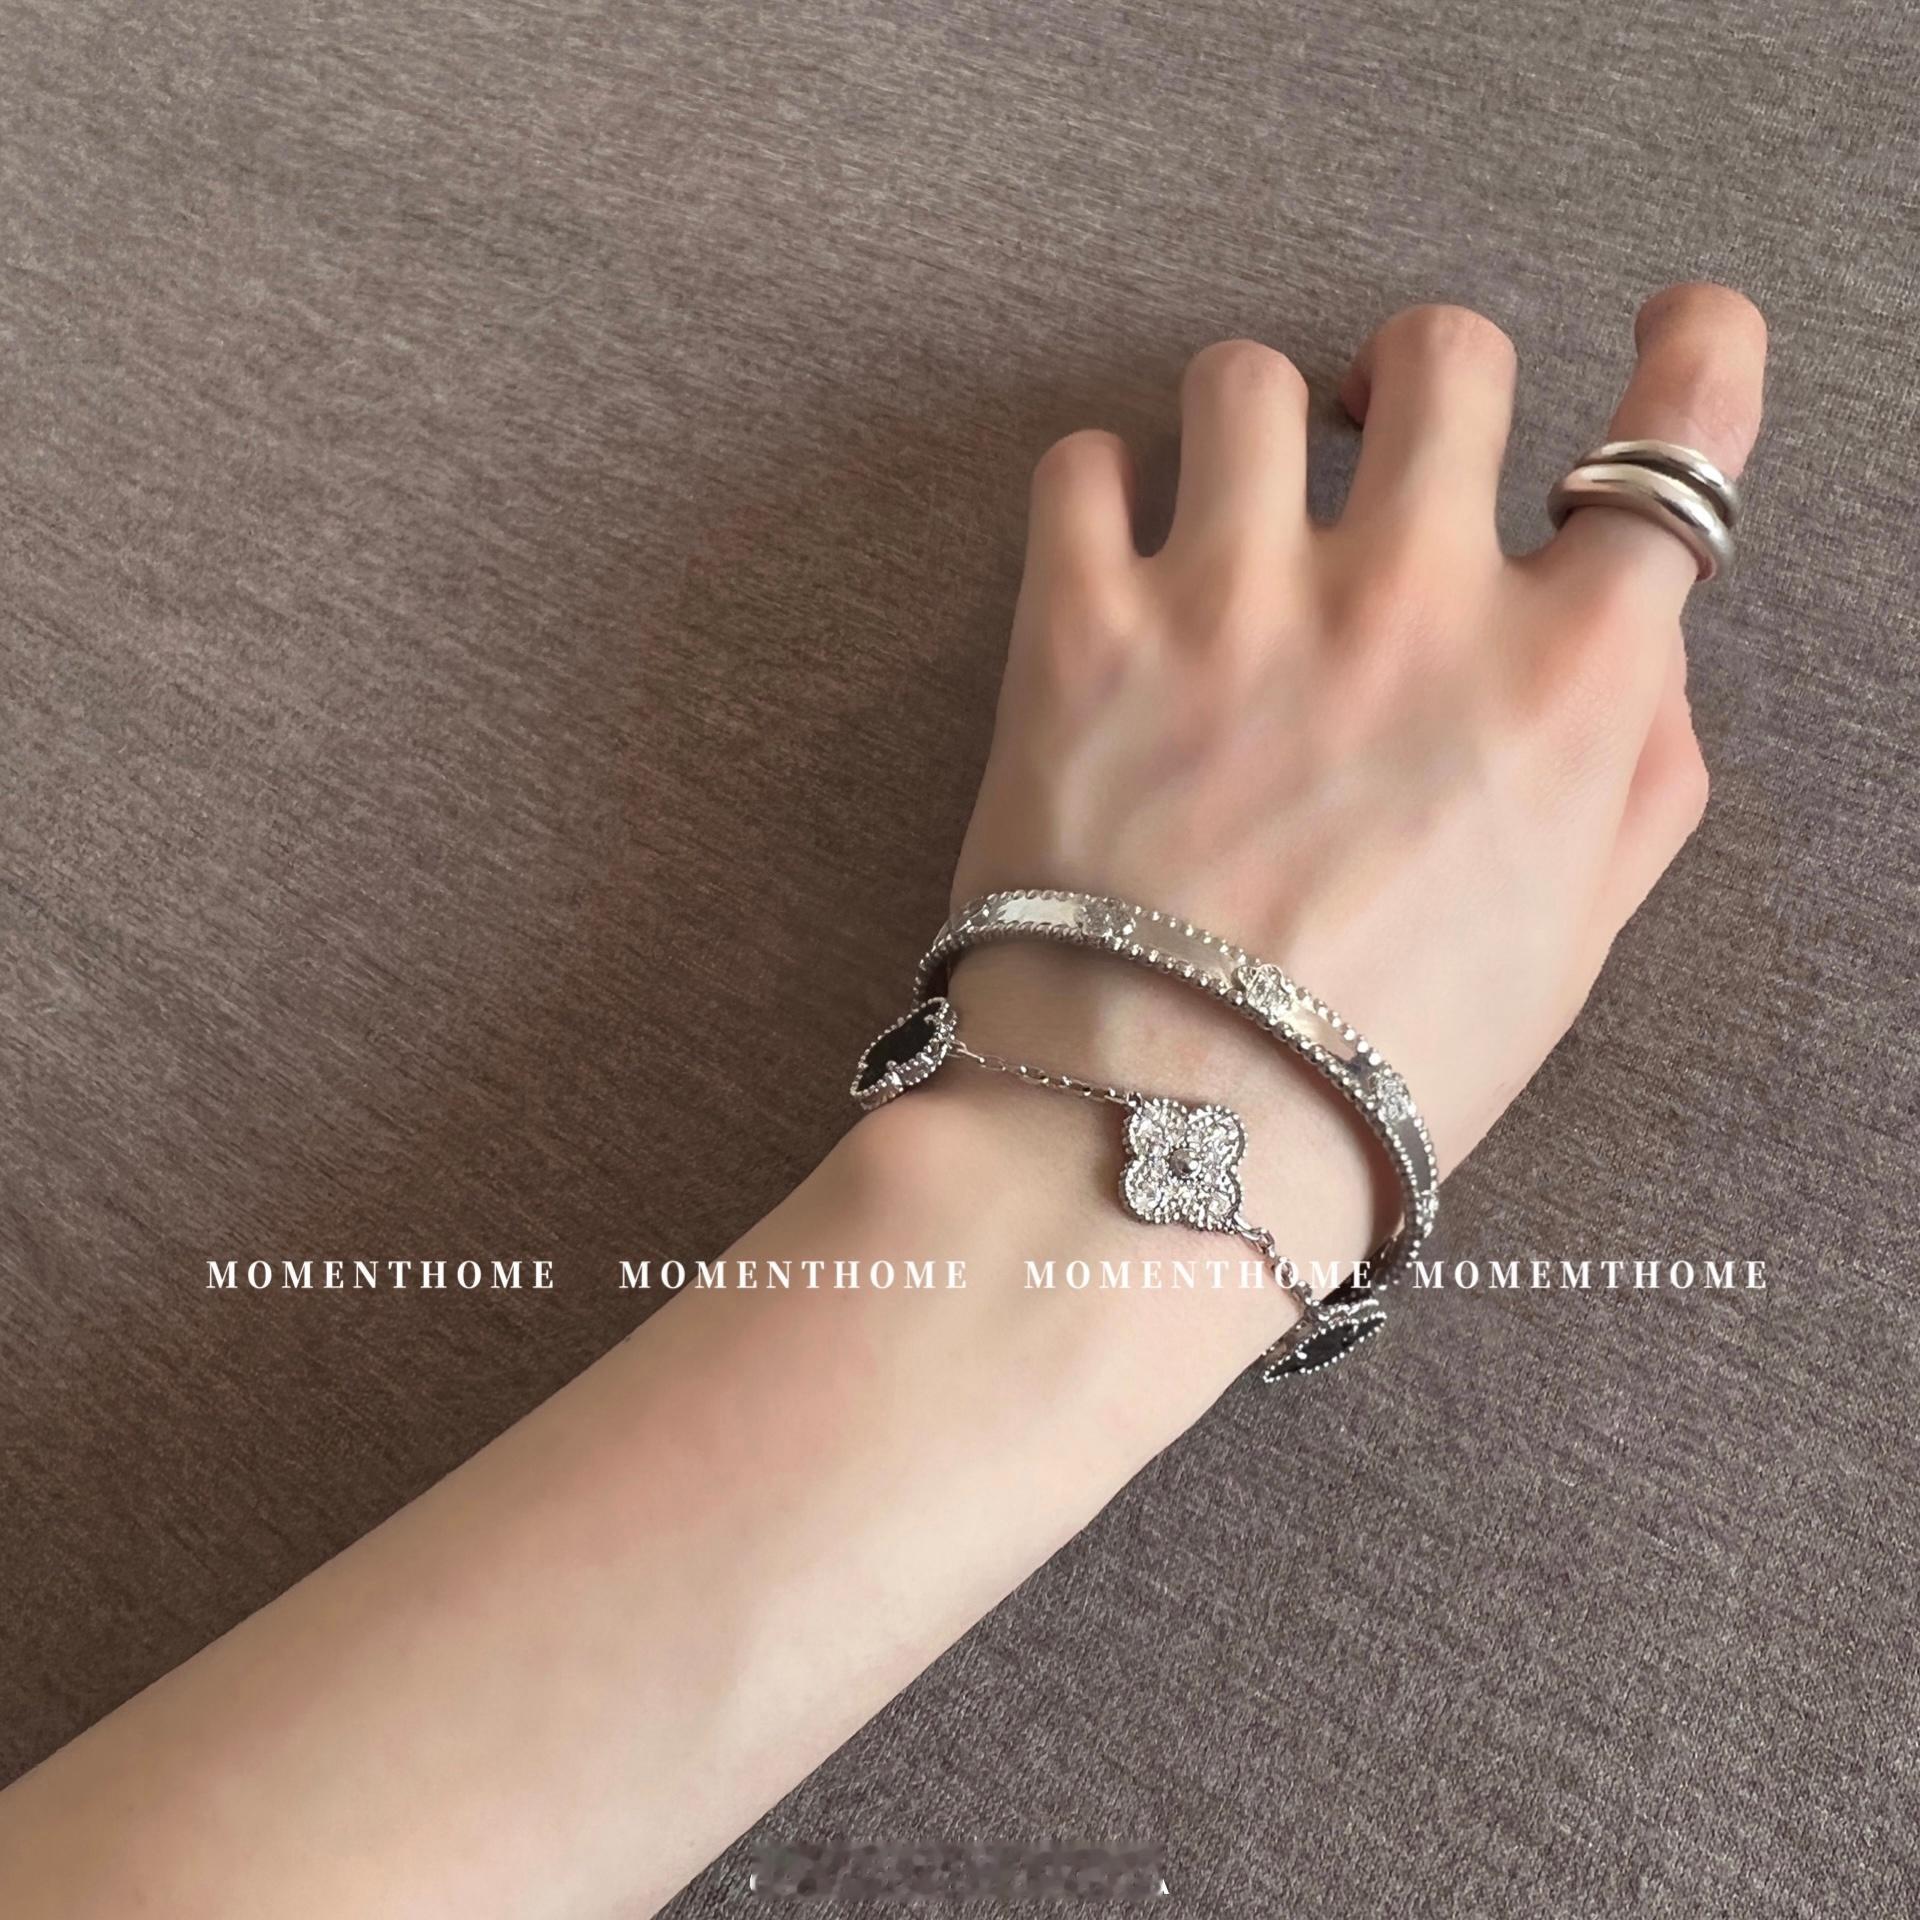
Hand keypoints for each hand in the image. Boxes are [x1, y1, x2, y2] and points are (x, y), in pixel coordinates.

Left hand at [944, 286, 1766, 1263]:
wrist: (1166, 1145)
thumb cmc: (1378, 1071)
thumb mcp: (1571, 946)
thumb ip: (1635, 778)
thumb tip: (1636, 649)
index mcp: (1562, 683)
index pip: (1675, 447)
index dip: (1696, 356)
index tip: (1679, 327)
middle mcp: (1412, 606)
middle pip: (1447, 352)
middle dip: (1424, 383)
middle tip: (1384, 448)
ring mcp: (1238, 605)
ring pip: (1248, 376)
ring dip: (1249, 429)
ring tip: (1227, 514)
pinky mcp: (1081, 630)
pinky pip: (1082, 463)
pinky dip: (1096, 490)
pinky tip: (1108, 561)